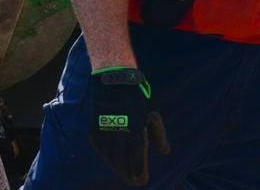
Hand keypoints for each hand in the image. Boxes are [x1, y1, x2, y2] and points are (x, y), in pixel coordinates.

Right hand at [88, 67, 169, 185]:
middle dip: (128, 176)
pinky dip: (105, 157)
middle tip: (133, 181)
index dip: (139, 174)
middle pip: (121, 163)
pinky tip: (111, 160)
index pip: (136, 161)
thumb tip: (166, 151)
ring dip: (116, 168)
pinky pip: (99, 149)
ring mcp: (104, 132)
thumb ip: (159, 134)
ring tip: (123, 173)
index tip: (142, 180)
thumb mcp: (153, 113)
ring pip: (109, 158)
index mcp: (135, 131)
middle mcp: (118, 134)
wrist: (113, 79)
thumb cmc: (137, 96)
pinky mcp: (94, 129)